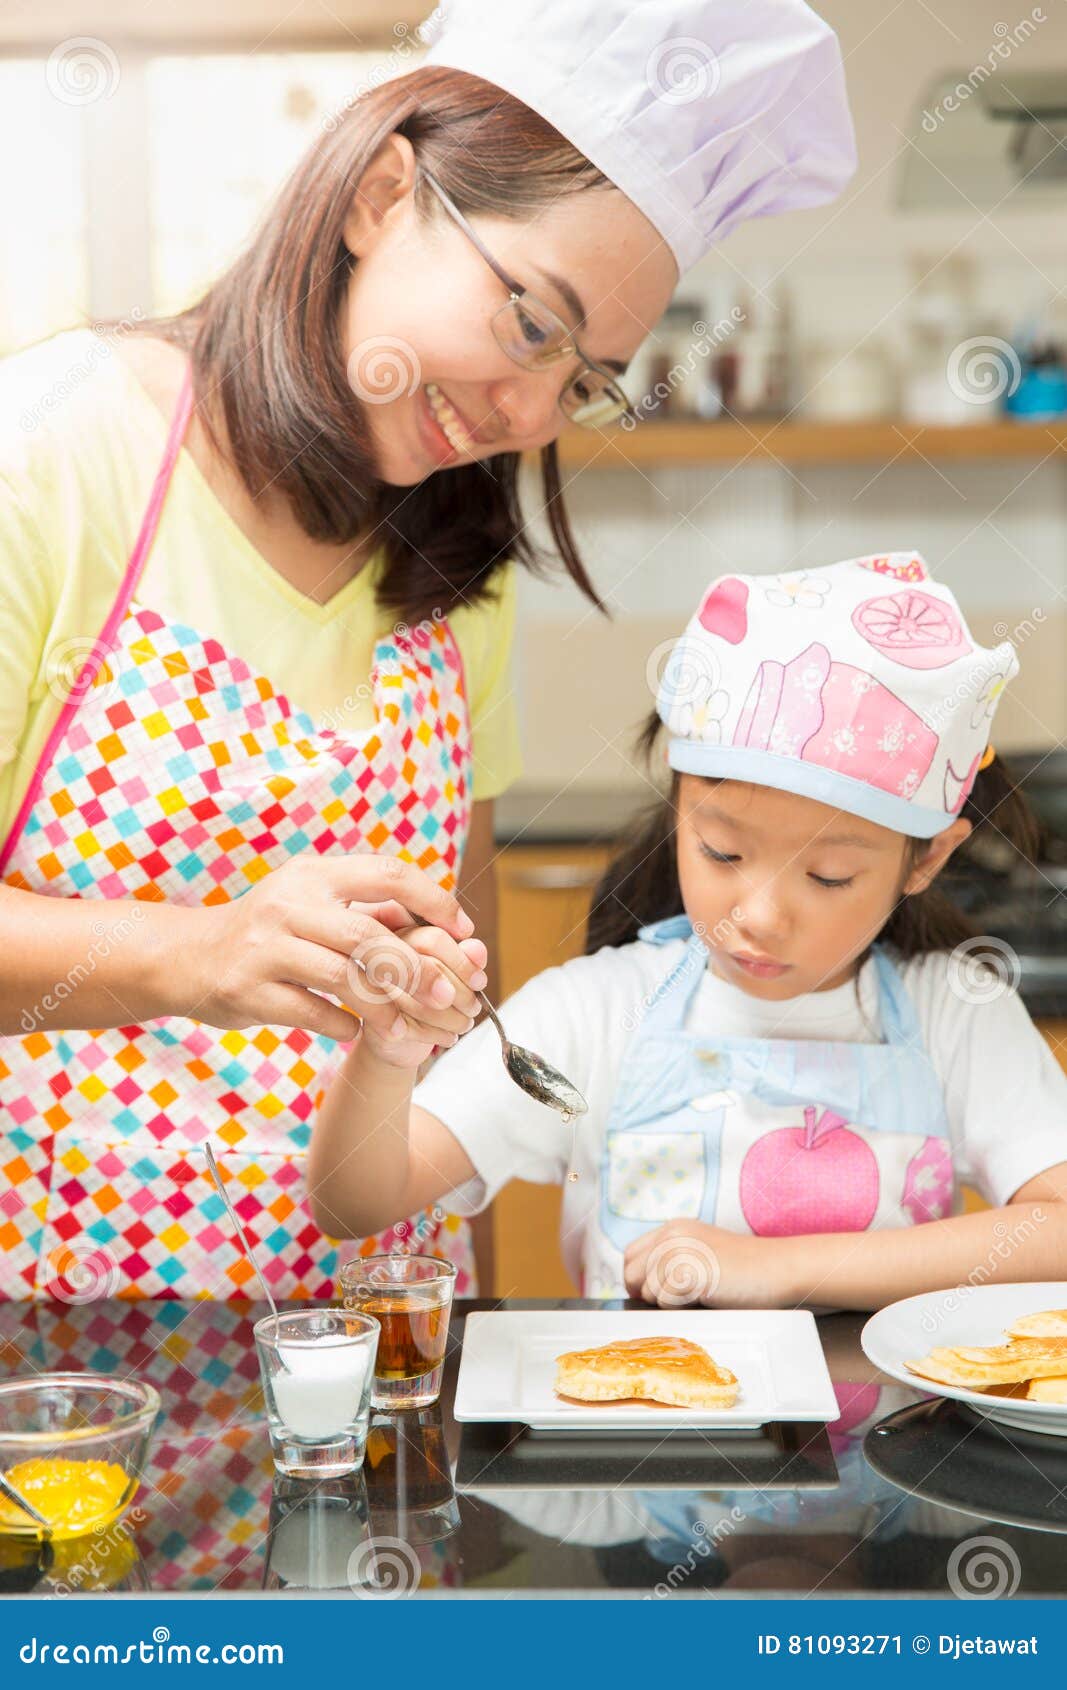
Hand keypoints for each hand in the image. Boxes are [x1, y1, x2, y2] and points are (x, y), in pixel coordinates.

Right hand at [182, 853, 486, 1043]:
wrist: (188, 957)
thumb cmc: (268, 930)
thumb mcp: (310, 902)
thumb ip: (366, 910)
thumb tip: (437, 920)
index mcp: (314, 875)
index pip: (387, 874)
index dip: (433, 899)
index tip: (462, 929)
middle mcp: (290, 905)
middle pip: (370, 935)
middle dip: (417, 969)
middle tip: (447, 995)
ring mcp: (266, 948)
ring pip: (344, 979)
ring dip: (386, 1008)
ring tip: (407, 1029)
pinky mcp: (249, 990)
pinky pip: (312, 1012)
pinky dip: (341, 1025)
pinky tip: (354, 1032)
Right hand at [358, 920, 484, 1068]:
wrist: (395, 1035)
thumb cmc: (426, 996)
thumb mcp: (451, 973)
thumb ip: (464, 958)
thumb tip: (477, 950)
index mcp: (402, 935)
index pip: (433, 939)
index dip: (463, 962)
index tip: (479, 982)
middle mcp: (380, 957)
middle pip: (429, 969)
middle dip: (462, 993)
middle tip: (474, 1007)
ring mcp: (373, 990)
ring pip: (423, 1003)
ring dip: (455, 1018)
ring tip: (465, 1023)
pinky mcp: (373, 1022)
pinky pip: (414, 1029)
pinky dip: (440, 1036)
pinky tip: (449, 1036)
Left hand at [623, 1219, 797, 1309]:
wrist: (778, 1269)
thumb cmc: (745, 1271)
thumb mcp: (701, 1254)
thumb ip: (670, 1261)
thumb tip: (637, 1287)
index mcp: (673, 1227)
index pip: (629, 1255)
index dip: (638, 1279)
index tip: (656, 1294)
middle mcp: (671, 1234)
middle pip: (631, 1274)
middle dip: (649, 1293)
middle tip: (680, 1299)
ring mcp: (679, 1250)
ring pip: (648, 1291)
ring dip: (669, 1302)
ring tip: (700, 1294)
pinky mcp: (689, 1270)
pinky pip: (665, 1301)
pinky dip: (681, 1307)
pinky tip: (706, 1296)